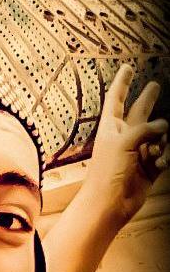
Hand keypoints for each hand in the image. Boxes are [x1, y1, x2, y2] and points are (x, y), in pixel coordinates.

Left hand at [85, 64, 168, 227]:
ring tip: (154, 152)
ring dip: (162, 142)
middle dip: (148, 99)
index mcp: (111, 127)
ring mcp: (137, 152)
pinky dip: (164, 157)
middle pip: (139, 112)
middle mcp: (124, 137)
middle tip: (156, 85)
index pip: (117, 99)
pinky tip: (159, 164)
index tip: (127, 67)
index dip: (123, 82)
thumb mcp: (123, 142)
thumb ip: (145, 128)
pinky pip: (164, 155)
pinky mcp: (148, 168)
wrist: (109, 203)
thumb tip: (165, 126)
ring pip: (158, 136)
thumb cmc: (107, 172)